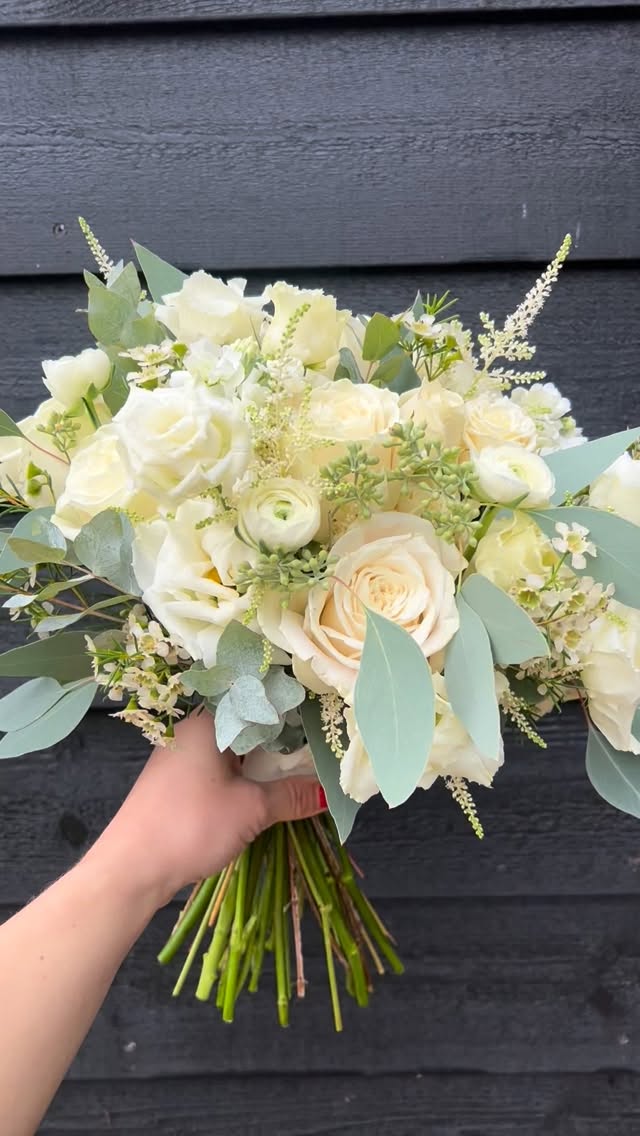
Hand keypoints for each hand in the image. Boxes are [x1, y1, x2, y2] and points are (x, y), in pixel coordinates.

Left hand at [86, 709, 324, 909]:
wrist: (130, 868)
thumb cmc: (190, 825)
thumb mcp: (250, 810)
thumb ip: (292, 796)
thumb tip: (331, 794)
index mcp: (207, 720)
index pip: (258, 699)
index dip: (293, 707)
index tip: (326, 717)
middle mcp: (192, 728)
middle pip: (247, 723)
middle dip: (283, 737)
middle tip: (324, 745)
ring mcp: (183, 754)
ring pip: (234, 746)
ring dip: (265, 758)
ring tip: (303, 767)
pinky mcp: (178, 780)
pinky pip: (221, 764)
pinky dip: (245, 772)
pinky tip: (267, 786)